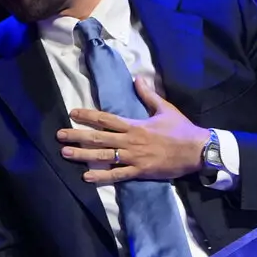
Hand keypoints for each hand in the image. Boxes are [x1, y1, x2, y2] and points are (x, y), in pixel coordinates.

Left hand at [57, 78, 206, 183]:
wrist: (198, 150)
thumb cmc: (181, 129)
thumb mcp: (165, 109)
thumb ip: (148, 95)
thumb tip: (138, 79)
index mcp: (135, 125)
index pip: (106, 118)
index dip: (88, 115)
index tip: (72, 113)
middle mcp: (130, 141)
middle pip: (99, 137)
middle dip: (77, 135)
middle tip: (59, 135)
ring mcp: (134, 157)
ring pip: (103, 155)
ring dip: (83, 155)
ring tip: (65, 153)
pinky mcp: (140, 171)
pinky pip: (117, 175)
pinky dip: (102, 176)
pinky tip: (86, 177)